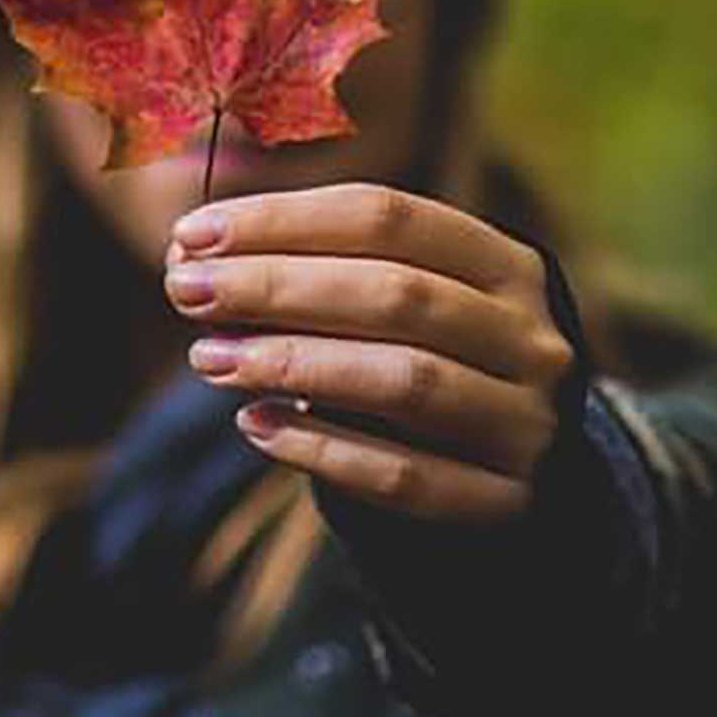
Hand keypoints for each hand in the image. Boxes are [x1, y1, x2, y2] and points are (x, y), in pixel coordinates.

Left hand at [164, 182, 577, 523]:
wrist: (516, 478)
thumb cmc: (431, 367)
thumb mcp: (403, 307)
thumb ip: (317, 273)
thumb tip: (189, 251)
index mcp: (508, 266)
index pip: (389, 216)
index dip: (285, 219)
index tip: (192, 233)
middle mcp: (532, 339)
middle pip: (396, 294)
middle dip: (276, 286)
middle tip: (184, 291)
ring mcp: (528, 423)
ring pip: (404, 381)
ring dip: (294, 363)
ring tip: (209, 357)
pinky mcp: (506, 501)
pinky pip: (405, 476)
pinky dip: (323, 449)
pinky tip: (255, 424)